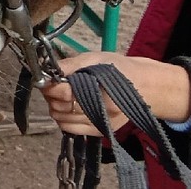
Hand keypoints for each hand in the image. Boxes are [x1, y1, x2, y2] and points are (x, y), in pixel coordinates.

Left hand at [39, 52, 190, 136]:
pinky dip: (63, 118)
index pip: (63, 93)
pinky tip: (70, 106)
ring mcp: (98, 125)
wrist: (144, 88)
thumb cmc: (120, 70)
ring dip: (56, 106)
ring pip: (60, 120)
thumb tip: (47, 69)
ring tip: (63, 94)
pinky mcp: (99, 132)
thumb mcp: (96, 58)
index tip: (46, 78)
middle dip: (51, 95)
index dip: (49, 85)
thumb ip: (71, 64)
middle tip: (55, 84)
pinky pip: (69, 129)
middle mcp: (99, 112)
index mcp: (100, 92)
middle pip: (59, 108)